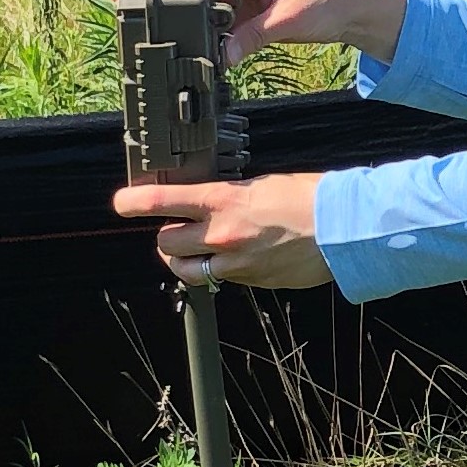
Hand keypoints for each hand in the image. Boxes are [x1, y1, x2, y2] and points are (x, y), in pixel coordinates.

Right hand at [107, 0, 407, 64]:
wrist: (356, 8)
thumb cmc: (330, 1)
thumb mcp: (290, 19)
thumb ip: (253, 36)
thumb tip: (220, 58)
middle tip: (114, 0)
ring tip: (131, 17)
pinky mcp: (242, 6)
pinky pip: (206, 8)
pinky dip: (187, 17)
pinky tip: (171, 34)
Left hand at [115, 171, 332, 289]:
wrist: (344, 229)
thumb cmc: (311, 198)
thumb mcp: (264, 185)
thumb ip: (232, 196)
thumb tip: (214, 202)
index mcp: (224, 201)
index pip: (164, 201)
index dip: (134, 202)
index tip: (122, 202)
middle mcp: (222, 234)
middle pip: (165, 242)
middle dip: (168, 235)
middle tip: (180, 227)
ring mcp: (234, 262)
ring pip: (184, 269)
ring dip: (183, 259)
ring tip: (198, 249)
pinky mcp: (249, 281)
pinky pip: (218, 278)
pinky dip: (218, 269)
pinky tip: (239, 256)